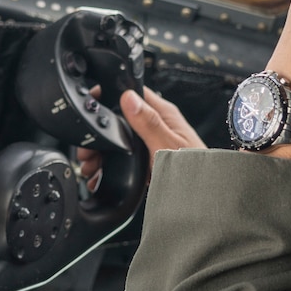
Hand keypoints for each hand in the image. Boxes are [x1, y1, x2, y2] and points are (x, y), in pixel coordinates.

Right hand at [74, 87, 204, 185]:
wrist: (203, 197)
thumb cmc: (196, 171)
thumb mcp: (167, 145)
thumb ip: (149, 122)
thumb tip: (129, 98)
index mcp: (164, 114)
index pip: (134, 92)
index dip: (111, 94)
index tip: (93, 102)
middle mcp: (157, 125)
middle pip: (121, 117)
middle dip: (100, 131)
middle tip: (87, 146)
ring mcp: (151, 143)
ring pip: (119, 139)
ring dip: (101, 150)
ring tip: (90, 164)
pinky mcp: (148, 160)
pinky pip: (124, 156)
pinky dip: (109, 165)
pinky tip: (100, 175)